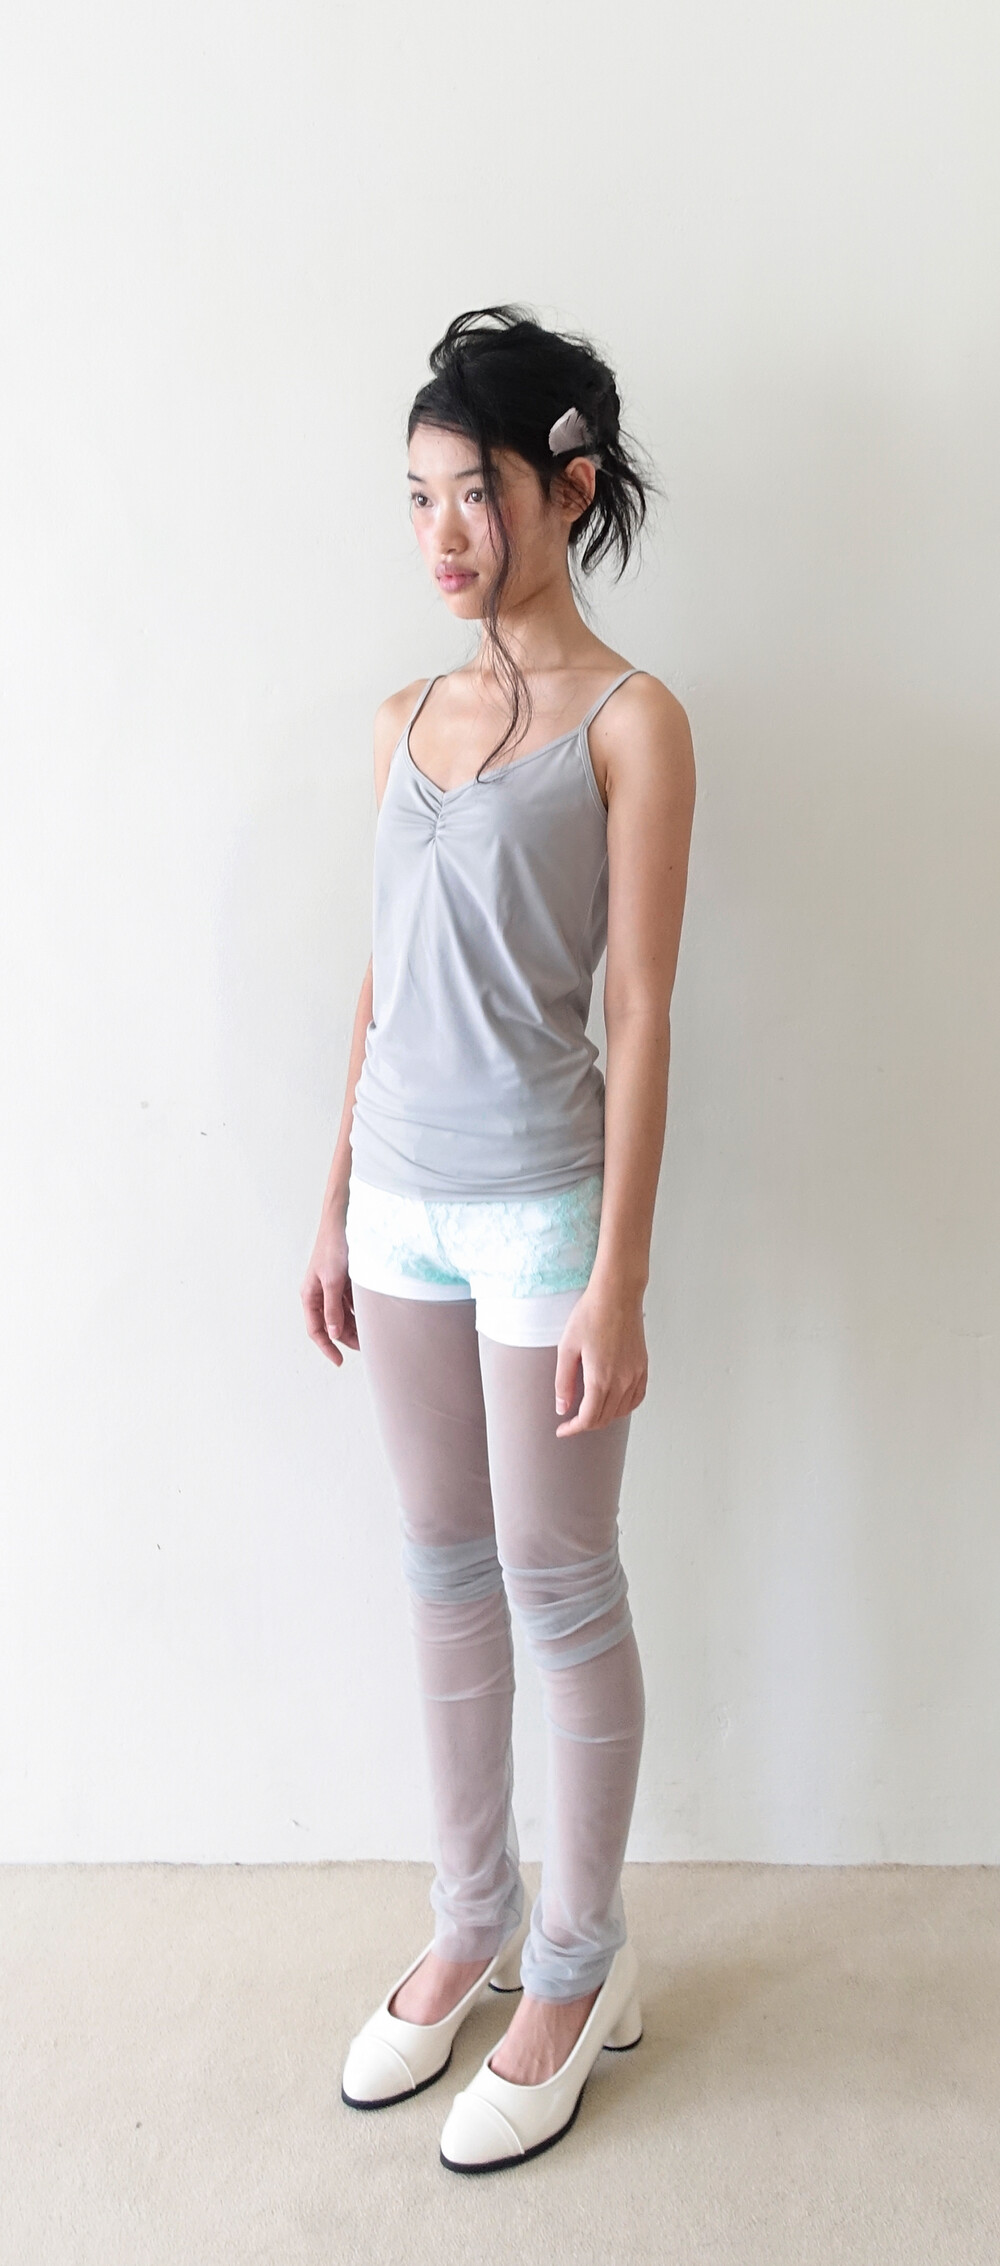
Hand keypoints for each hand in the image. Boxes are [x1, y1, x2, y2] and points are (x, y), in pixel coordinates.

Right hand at [300, 1211, 359, 1365]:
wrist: (345, 1219)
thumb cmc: (333, 1245)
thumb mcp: (332, 1280)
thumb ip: (333, 1307)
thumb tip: (333, 1333)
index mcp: (310, 1294)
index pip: (315, 1330)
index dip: (326, 1347)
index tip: (340, 1361)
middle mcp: (320, 1293)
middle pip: (332, 1324)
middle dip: (346, 1337)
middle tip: (365, 1347)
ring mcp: (334, 1287)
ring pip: (344, 1314)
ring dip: (356, 1325)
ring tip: (372, 1334)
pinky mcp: (346, 1280)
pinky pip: (353, 1302)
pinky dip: (361, 1311)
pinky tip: (373, 1316)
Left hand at [553, 1280, 647, 1436]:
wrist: (617, 1295)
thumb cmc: (590, 1315)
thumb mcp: (567, 1348)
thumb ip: (563, 1382)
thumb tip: (562, 1408)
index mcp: (600, 1378)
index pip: (588, 1419)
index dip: (573, 1429)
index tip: (563, 1429)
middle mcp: (622, 1381)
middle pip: (605, 1418)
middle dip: (586, 1424)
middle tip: (571, 1420)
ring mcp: (635, 1375)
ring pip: (621, 1412)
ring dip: (604, 1417)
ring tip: (589, 1411)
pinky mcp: (643, 1367)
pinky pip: (637, 1398)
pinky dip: (624, 1407)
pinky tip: (614, 1403)